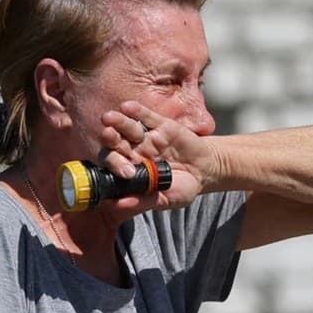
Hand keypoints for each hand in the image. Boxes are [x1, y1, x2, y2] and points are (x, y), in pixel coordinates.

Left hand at [97, 101, 218, 217]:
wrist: (205, 171)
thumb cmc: (182, 187)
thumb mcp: (166, 199)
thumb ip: (142, 201)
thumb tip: (117, 205)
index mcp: (132, 170)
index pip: (116, 166)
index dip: (113, 164)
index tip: (115, 167)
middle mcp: (135, 152)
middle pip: (118, 144)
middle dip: (111, 140)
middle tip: (107, 136)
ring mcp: (147, 137)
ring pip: (128, 128)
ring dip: (118, 122)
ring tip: (109, 118)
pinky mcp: (161, 125)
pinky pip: (146, 117)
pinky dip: (137, 111)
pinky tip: (127, 107)